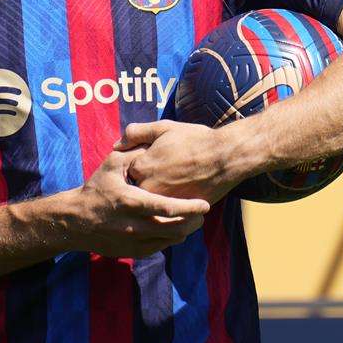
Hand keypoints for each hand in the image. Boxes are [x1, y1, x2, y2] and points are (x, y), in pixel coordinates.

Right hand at [59, 140, 210, 259]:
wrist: (76, 220)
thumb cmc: (96, 188)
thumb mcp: (111, 165)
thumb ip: (135, 154)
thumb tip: (157, 145)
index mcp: (132, 202)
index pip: (169, 208)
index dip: (190, 207)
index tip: (205, 204)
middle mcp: (135, 226)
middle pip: (176, 228)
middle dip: (194, 220)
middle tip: (202, 212)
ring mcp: (135, 242)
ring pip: (171, 240)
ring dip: (185, 229)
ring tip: (191, 218)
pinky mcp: (134, 252)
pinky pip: (162, 246)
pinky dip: (172, 237)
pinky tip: (173, 226)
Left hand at [118, 120, 247, 203]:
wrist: (226, 157)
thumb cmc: (195, 140)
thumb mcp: (163, 128)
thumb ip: (136, 133)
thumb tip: (116, 144)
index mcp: (141, 167)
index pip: (128, 173)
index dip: (139, 167)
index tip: (152, 163)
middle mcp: (148, 188)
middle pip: (138, 191)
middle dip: (145, 185)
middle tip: (166, 175)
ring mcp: (164, 203)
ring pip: (152, 204)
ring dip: (157, 199)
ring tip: (175, 185)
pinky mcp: (180, 213)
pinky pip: (168, 215)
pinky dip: (171, 209)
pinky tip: (181, 196)